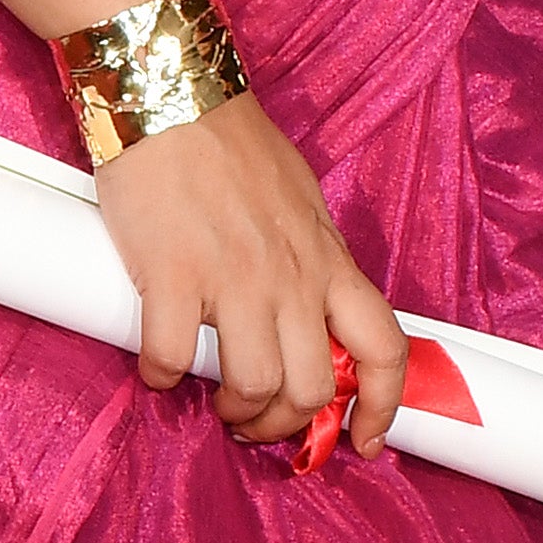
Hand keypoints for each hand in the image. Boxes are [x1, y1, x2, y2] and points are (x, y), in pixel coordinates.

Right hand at [91, 91, 405, 451]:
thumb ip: (310, 259)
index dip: (384, 406)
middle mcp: (292, 277)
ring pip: (254, 387)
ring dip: (233, 412)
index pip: (385, 346)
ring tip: (215, 400)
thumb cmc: (234, 150)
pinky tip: (158, 366)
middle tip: (258, 421)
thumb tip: (312, 307)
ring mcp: (234, 279)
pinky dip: (162, 377)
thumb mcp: (301, 205)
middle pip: (313, 388)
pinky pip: (172, 358)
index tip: (364, 442)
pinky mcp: (173, 275)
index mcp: (329, 261)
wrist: (175, 100)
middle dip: (287, 426)